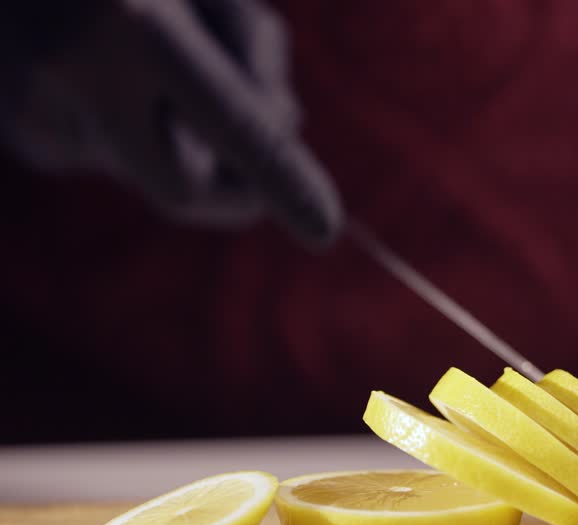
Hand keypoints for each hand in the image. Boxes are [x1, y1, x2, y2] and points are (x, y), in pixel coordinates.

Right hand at [0, 0, 340, 248]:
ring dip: (172, 128)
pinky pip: (100, 149)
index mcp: (130, 23)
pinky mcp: (7, 124)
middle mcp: (69, 76)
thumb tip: (282, 133)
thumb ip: (252, 48)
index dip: (280, 179)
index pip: (232, 127)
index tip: (325, 229)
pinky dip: (122, 117)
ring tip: (133, 43)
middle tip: (263, 163)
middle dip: (234, 186)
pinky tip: (88, 53)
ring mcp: (26, 109)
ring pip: (145, 165)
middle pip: (184, 190)